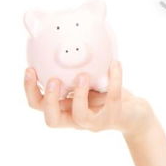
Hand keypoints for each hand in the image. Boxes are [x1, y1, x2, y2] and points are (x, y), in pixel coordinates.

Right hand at [24, 61, 152, 136]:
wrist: (136, 115)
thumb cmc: (108, 97)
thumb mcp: (89, 83)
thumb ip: (75, 73)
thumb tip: (66, 43)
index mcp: (66, 109)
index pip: (38, 106)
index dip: (30, 91)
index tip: (30, 69)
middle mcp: (77, 120)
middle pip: (52, 120)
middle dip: (48, 100)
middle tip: (52, 80)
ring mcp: (96, 122)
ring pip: (80, 116)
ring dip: (79, 94)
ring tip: (83, 74)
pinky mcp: (115, 117)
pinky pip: (113, 98)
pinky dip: (114, 79)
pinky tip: (115, 63)